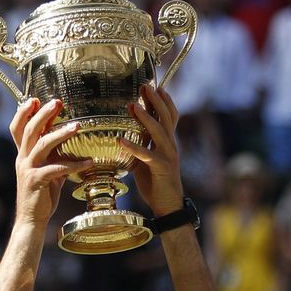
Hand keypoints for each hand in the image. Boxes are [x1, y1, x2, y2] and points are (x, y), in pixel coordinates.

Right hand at [8, 98, 79, 229]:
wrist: (31, 219)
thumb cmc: (41, 195)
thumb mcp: (46, 170)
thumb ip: (53, 155)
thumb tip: (67, 140)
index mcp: (23, 154)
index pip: (17, 128)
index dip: (23, 112)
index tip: (35, 99)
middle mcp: (22, 159)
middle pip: (29, 129)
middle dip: (43, 114)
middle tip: (58, 102)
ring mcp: (28, 169)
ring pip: (42, 144)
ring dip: (60, 133)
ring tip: (77, 126)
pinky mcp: (37, 181)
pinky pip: (57, 168)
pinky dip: (75, 164)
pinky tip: (89, 162)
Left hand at [128, 82, 183, 217]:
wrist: (167, 205)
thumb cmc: (156, 182)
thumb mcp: (146, 159)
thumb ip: (140, 145)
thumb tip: (125, 134)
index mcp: (167, 142)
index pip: (169, 116)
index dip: (163, 100)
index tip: (154, 86)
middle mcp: (170, 145)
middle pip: (166, 117)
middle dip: (156, 100)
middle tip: (145, 86)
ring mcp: (168, 155)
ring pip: (158, 131)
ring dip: (145, 117)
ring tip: (133, 106)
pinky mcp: (162, 168)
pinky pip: (146, 154)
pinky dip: (133, 147)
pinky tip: (120, 140)